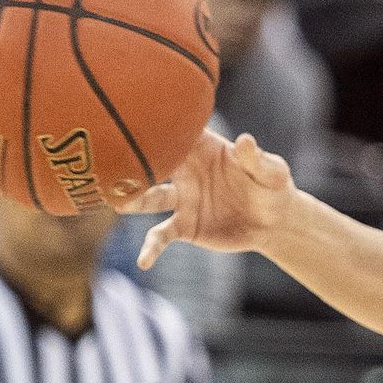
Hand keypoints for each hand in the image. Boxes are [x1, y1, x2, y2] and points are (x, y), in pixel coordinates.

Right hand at [121, 131, 298, 265]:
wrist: (275, 223)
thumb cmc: (272, 187)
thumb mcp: (271, 172)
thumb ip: (256, 159)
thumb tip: (246, 142)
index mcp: (202, 149)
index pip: (174, 133)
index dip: (155, 127)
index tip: (131, 121)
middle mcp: (183, 171)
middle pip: (151, 165)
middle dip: (130, 164)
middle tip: (108, 164)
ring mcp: (181, 199)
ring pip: (149, 198)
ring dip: (132, 201)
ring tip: (116, 204)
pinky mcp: (184, 226)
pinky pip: (162, 236)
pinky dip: (151, 248)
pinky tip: (144, 262)